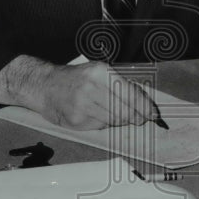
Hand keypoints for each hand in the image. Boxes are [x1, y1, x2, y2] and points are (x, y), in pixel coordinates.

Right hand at [0, 55, 157, 129]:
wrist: (45, 86)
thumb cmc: (75, 79)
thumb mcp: (97, 72)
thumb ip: (120, 85)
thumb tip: (144, 103)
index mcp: (101, 72)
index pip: (131, 94)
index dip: (145, 107)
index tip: (153, 115)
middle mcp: (92, 88)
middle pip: (125, 111)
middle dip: (136, 117)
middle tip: (140, 119)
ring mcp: (83, 105)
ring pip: (115, 121)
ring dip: (120, 120)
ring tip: (115, 113)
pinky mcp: (77, 120)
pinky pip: (101, 126)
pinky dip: (104, 123)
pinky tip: (97, 114)